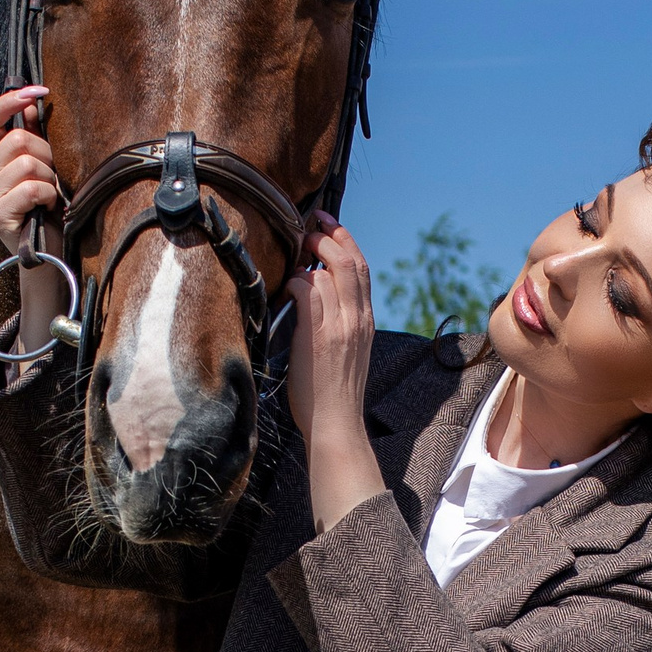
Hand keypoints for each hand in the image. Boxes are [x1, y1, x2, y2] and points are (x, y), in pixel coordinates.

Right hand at [0, 84, 58, 247]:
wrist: (49, 254)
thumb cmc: (48, 210)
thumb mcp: (44, 170)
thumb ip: (34, 139)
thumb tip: (32, 105)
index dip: (10, 101)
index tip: (38, 90)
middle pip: (17, 139)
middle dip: (46, 153)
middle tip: (54, 176)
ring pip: (26, 163)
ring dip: (49, 178)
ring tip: (51, 195)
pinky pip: (30, 188)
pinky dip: (47, 195)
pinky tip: (48, 206)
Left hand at [287, 216, 384, 529]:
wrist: (336, 425)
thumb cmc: (332, 396)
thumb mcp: (346, 354)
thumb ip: (338, 325)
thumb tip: (315, 300)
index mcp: (366, 322)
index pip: (363, 269)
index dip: (346, 242)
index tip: (329, 226)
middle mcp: (358, 318)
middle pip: (350, 260)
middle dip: (330, 235)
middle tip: (311, 225)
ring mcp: (340, 324)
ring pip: (330, 270)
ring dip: (309, 254)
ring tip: (296, 248)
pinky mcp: (318, 334)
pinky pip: (307, 290)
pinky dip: (295, 280)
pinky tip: (286, 285)